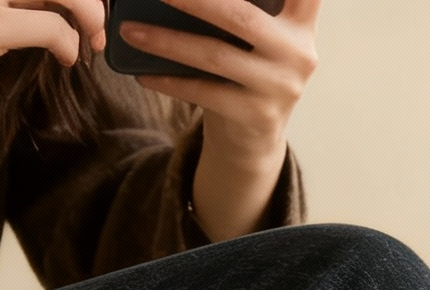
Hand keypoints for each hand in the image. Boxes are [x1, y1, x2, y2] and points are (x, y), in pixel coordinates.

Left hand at [118, 0, 317, 240]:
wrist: (253, 136)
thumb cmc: (242, 67)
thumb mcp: (251, 33)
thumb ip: (237, 6)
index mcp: (302, 21)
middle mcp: (300, 55)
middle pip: (239, 12)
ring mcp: (280, 90)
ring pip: (214, 56)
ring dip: (165, 41)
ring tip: (127, 28)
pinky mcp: (256, 119)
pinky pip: (204, 95)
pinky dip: (169, 81)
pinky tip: (140, 71)